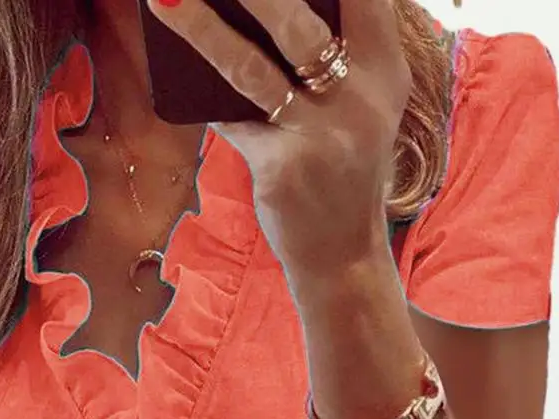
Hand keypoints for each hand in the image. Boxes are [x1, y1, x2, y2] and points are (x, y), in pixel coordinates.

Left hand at [145, 0, 410, 270]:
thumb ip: (324, 59)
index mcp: (387, 68)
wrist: (341, 254)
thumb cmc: (339, 171)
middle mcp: (361, 95)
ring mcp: (321, 133)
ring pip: (251, 67)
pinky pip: (229, 119)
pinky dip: (201, 95)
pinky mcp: (282, 167)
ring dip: (201, 29)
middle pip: (298, 19)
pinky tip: (171, 69)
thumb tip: (240, 13)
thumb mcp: (354, 108)